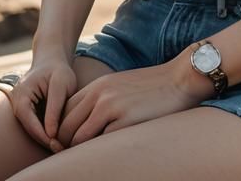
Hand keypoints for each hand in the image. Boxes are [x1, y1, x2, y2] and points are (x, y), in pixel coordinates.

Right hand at [6, 54, 77, 152]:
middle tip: (61, 149)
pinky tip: (58, 137)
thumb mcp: (61, 83)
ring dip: (46, 138)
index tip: (58, 145)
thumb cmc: (58, 70)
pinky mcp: (28, 111)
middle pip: (29, 128)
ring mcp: (20, 107)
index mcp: (21, 95)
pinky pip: (35, 125)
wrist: (52, 60)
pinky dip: (46, 131)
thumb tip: (51, 133)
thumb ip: (55, 107)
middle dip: (45, 140)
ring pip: (32, 129)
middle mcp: (16, 103)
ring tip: (61, 145)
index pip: (30, 122)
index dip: (43, 136)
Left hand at [56, 53, 213, 148]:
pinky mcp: (125, 120)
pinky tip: (105, 157)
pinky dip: (98, 153)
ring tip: (86, 161)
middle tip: (72, 159)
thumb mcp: (119, 87)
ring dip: (78, 153)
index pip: (63, 112)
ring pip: (78, 138)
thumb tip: (83, 126)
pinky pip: (100, 144)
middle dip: (64, 145)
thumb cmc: (151, 88)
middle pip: (65, 127)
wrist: (179, 79)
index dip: (61, 131)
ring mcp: (111, 107)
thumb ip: (100, 101)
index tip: (67, 145)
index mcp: (97, 87)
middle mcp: (99, 95)